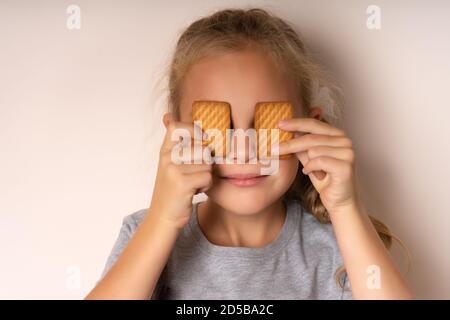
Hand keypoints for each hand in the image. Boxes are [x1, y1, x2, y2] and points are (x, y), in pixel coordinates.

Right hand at [148, 113, 212, 229]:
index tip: (200, 141)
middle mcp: (167, 158)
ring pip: (207, 164)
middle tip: (194, 175)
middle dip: (205, 164)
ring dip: (206, 177)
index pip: (177, 126)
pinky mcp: (181, 183)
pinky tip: (194, 192)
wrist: (163, 218)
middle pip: (202, 148)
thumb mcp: (169, 163)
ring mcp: (173, 170)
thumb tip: (166, 115)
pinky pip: (207, 177)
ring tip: (193, 184)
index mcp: (165, 151)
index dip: (193, 130)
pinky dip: (206, 187)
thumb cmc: (172, 190)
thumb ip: (174, 142)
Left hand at [277, 116, 356, 213]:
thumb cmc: (325, 180)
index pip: (313, 124)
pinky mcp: (345, 165)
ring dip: (307, 163)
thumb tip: (288, 134)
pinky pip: (318, 161)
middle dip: (290, 144)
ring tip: (311, 171)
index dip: (295, 123)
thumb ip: (302, 147)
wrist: (339, 201)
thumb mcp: (309, 160)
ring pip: (313, 150)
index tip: (279, 124)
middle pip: (310, 137)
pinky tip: (311, 174)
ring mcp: (347, 152)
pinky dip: (311, 168)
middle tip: (273, 149)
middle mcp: (345, 140)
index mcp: (337, 135)